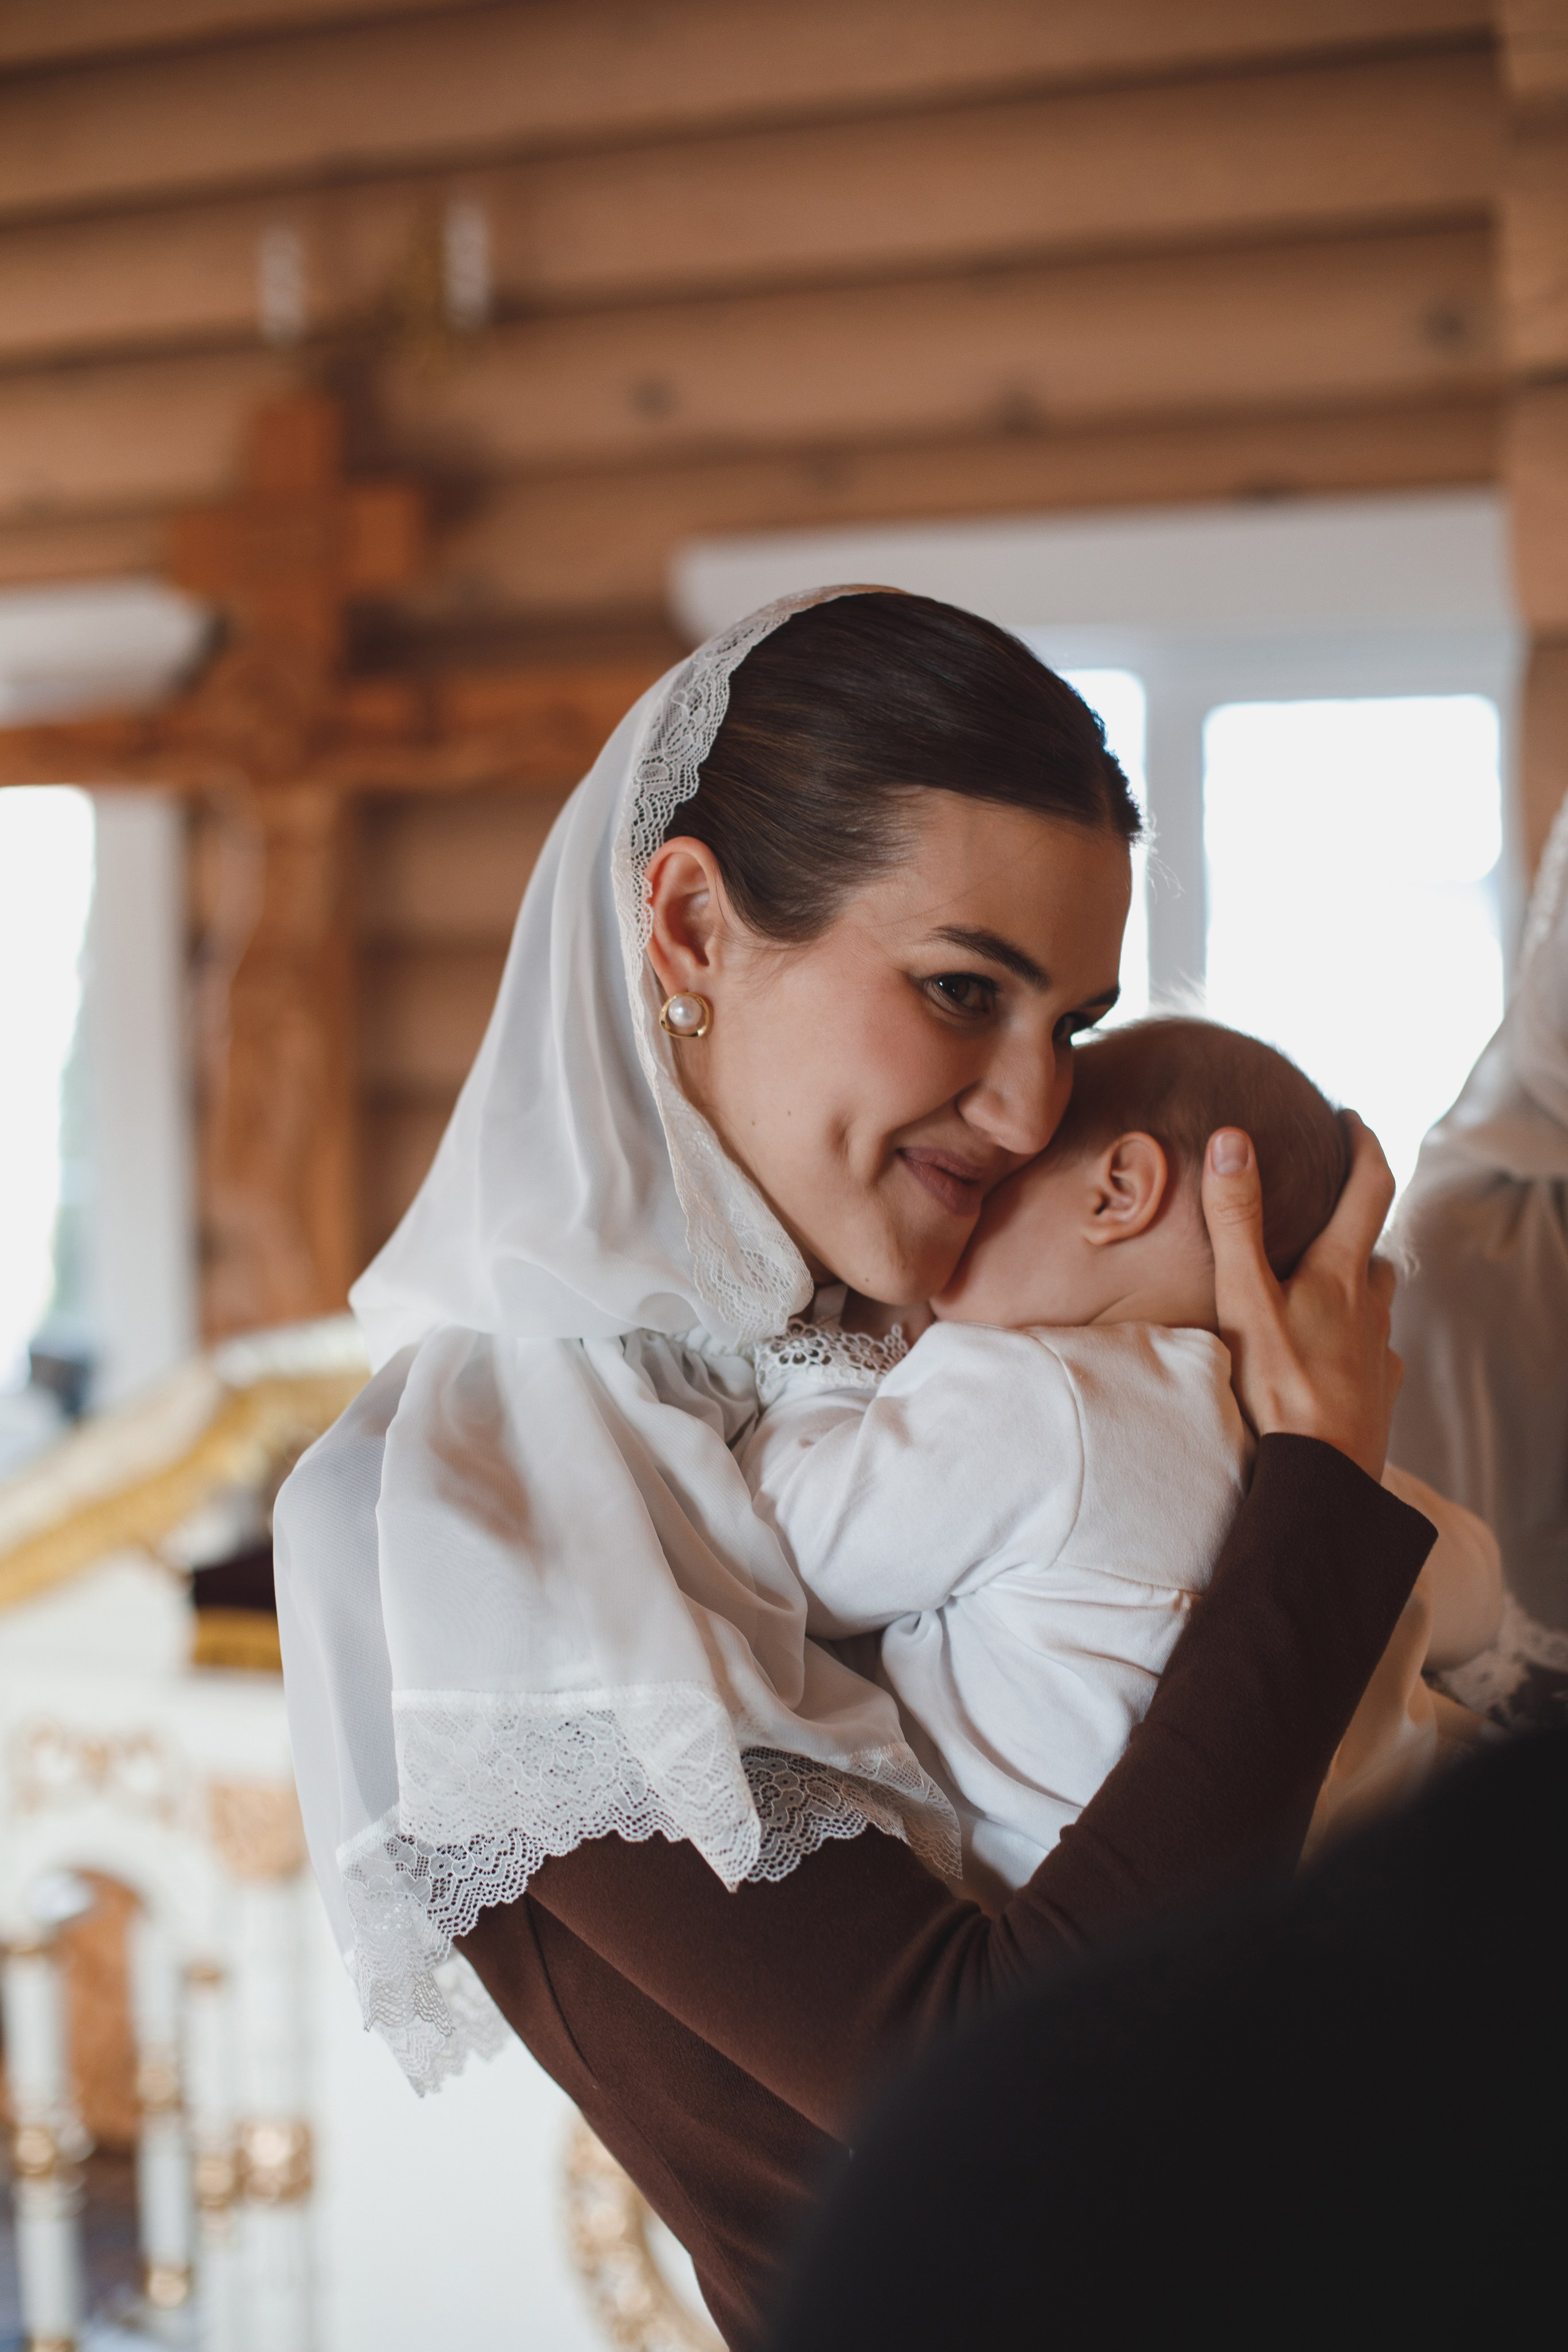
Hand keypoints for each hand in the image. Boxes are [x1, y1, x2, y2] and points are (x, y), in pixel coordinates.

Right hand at [1201, 1112, 1401, 1479]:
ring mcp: (1378, 1354)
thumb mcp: (1242, 1298)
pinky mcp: (1378, 1394)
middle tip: (1325, 1207)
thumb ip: (1234, 1220)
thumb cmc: (1280, 1389)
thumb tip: (1231, 1140)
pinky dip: (1355, 1339)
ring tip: (1319, 1283)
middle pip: (1374, 1248)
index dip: (1363, 1144)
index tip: (1348, 1118)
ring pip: (1376, 1302)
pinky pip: (1374, 1353)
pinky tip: (1330, 1354)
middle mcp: (1370, 1308)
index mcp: (1342, 1274)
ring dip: (1356, 1282)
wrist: (1321, 1479)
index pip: (1370, 1188)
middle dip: (1355, 1221)